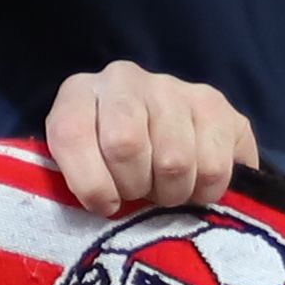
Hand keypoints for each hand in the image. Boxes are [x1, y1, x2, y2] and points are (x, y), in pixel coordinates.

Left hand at [39, 60, 256, 213]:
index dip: (89, 183)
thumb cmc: (112, 166)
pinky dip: (204, 191)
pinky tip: (194, 184)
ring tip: (166, 189)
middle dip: (134, 186)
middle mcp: (123, 80)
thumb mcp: (81, 170)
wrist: (165, 144)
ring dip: (171, 193)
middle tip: (140, 193)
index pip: (71, 134)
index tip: (105, 205)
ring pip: (174, 161)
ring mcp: (171, 87)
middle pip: (125, 144)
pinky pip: (213, 166)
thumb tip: (101, 204)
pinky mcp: (213, 104)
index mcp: (79, 94)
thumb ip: (79, 181)